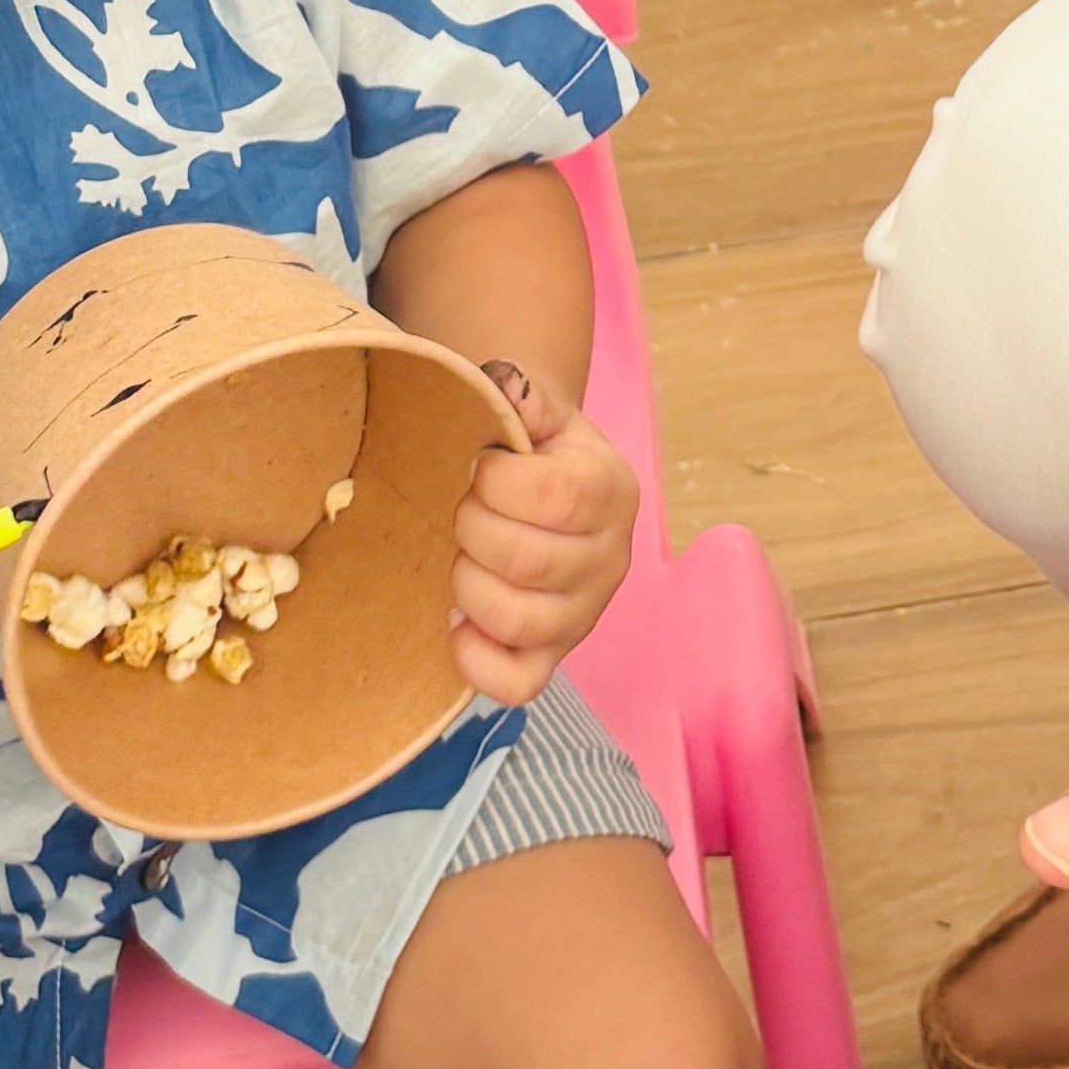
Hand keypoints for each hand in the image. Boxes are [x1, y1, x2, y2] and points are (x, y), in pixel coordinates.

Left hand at [448, 363, 635, 704]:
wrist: (552, 500)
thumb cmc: (536, 456)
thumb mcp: (539, 417)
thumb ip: (521, 395)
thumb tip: (502, 384)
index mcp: (611, 491)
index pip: (553, 496)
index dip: (496, 483)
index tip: (478, 468)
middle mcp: (609, 560)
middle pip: (529, 560)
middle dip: (473, 530)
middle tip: (463, 512)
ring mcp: (583, 616)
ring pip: (519, 621)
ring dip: (469, 586)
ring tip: (461, 560)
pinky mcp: (553, 660)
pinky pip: (517, 684)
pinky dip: (475, 659)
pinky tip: (457, 623)